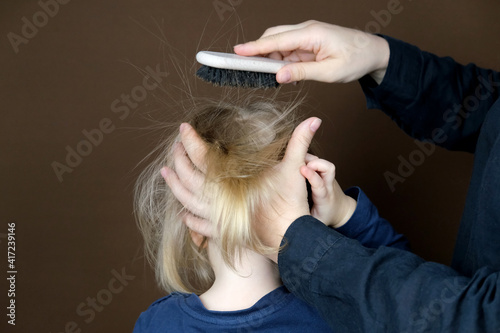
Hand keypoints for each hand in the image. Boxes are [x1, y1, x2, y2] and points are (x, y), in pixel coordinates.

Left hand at [163, 118, 321, 262]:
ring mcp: (216, 217)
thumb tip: (314, 119)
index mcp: (228, 180)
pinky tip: (183, 215)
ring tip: (165, 173)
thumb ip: (300, 142)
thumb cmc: (290, 205)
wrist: (291, 239)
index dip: (190, 140)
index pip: (201, 155)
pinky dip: (190, 220)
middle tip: (175, 147)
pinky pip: (199, 226)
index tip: (183, 127)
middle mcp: (217, 198)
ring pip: (186, 200)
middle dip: (178, 159)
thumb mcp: (294, 169)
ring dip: (174, 185)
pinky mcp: (222, 232)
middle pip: (187, 176)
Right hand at [234, 20, 388, 84]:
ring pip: (279, 44)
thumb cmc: (356, 60)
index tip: (237, 52)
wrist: (373, 53)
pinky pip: (289, 50)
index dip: (255, 47)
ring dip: (272, 59)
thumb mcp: (329, 72)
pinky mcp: (309, 42)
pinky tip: (285, 73)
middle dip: (259, 52)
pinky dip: (282, 61)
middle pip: (274, 37)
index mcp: (311, 34)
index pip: (276, 39)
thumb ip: (302, 73)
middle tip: (247, 68)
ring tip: (270, 76)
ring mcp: (307, 35)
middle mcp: (306, 30)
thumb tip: (278, 76)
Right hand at [300, 155, 356, 227]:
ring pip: (322, 162)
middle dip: (314, 162)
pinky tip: (296, 161)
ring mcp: (328, 177)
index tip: (302, 169)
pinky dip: (306, 158)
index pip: (320, 184)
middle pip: (328, 168)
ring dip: (308, 158)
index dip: (312, 175)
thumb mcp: (316, 223)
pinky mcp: (324, 172)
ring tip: (294, 161)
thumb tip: (288, 222)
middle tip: (297, 162)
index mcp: (324, 198)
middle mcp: (328, 184)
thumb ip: (305, 221)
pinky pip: (317, 161)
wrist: (340, 209)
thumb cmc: (325, 216)